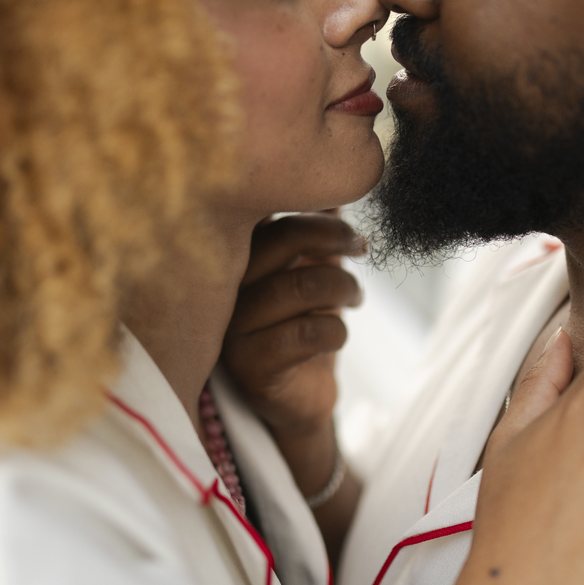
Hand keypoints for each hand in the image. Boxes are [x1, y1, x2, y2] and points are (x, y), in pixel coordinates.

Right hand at [222, 212, 366, 435]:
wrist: (300, 399)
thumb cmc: (304, 326)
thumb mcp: (315, 271)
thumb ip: (320, 231)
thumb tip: (339, 185)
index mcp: (232, 256)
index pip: (265, 211)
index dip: (312, 209)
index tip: (346, 221)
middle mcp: (221, 287)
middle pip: (280, 239)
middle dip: (332, 236)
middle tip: (362, 246)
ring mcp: (229, 327)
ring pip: (298, 286)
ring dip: (344, 287)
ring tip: (356, 298)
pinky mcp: (247, 365)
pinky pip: (303, 333)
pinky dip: (335, 329)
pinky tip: (338, 333)